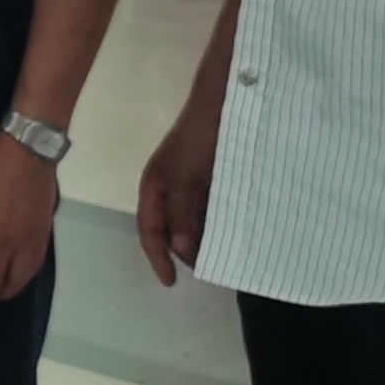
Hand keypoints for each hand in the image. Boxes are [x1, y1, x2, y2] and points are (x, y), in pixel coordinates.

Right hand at [135, 87, 223, 285]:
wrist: (226, 102)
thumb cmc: (200, 138)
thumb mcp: (186, 176)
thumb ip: (181, 212)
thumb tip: (180, 248)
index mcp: (155, 187)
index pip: (150, 230)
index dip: (158, 257)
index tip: (171, 282)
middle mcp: (169, 188)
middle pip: (171, 229)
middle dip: (185, 252)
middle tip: (209, 269)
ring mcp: (190, 183)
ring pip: (193, 220)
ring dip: (204, 239)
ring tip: (224, 256)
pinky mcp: (211, 178)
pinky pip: (210, 208)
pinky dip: (218, 223)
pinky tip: (234, 233)